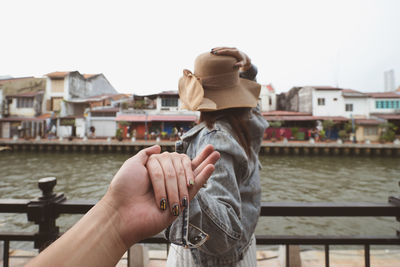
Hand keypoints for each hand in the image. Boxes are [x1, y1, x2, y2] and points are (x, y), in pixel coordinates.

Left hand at [103, 145, 218, 247]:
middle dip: (198, 158)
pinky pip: (195, 187)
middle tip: (213, 148)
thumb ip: (146, 154)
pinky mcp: (181, 202)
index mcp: (156, 172)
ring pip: (193, 174)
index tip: (159, 169)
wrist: (122, 213)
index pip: (171, 159)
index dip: (173, 159)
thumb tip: (159, 146)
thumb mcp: (132, 165)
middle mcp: (167, 181)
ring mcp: (175, 191)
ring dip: (206, 162)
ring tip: (217, 153)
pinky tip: (211, 166)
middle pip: (184, 165)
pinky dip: (204, 176)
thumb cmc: (123, 189)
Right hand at [211, 47, 251, 70]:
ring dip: (217, 48)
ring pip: (223, 47)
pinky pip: (224, 48)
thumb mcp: (243, 63)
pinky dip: (219, 48)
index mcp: (236, 52)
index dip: (221, 52)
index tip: (216, 53)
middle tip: (212, 52)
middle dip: (218, 49)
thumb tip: (235, 65)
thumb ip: (240, 64)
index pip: (227, 51)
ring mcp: (232, 48)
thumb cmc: (243, 62)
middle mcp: (233, 49)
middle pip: (224, 48)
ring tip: (211, 50)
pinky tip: (214, 49)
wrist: (245, 57)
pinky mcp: (230, 49)